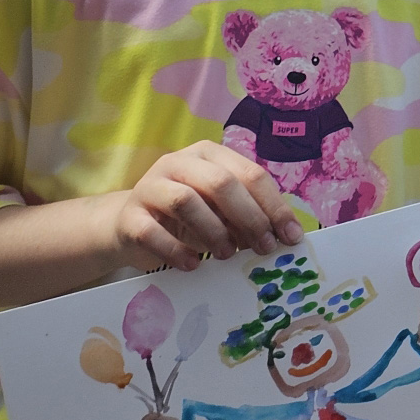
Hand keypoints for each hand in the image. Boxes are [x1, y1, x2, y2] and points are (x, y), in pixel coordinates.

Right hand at [104, 142, 303, 272]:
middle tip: (264, 247)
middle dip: (249, 217)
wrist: (129, 225)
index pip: (251, 174)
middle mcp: (179, 162)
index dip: (274, 206)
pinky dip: (176, 251)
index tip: (291, 236)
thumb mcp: (221, 210)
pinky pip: (152, 232)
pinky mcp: (129, 216)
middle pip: (221, 183)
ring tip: (227, 254)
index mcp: (210, 155)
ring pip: (186, 201)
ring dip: (213, 231)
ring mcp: (150, 186)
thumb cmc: (187, 217)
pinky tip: (192, 264)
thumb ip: (247, 215)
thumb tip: (283, 236)